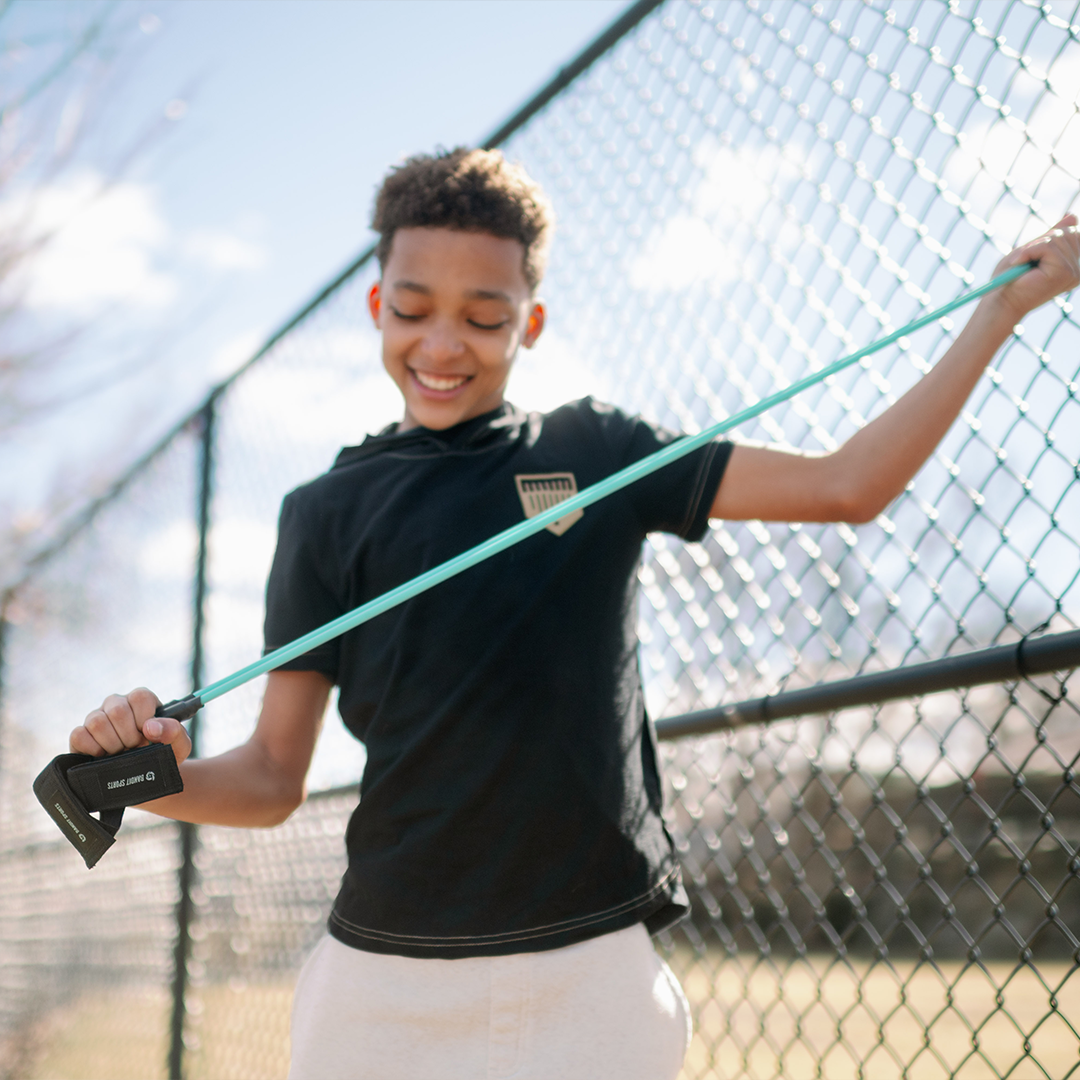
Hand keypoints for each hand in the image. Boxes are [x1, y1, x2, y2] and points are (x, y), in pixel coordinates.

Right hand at [70, 687, 192, 764]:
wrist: (146, 780)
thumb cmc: (164, 755)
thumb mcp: (179, 745)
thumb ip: (174, 731)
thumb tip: (151, 727)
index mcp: (142, 701)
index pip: (140, 697)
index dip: (145, 720)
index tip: (149, 737)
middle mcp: (118, 704)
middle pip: (117, 710)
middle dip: (129, 736)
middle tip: (135, 748)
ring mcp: (97, 718)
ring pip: (97, 722)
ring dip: (113, 744)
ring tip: (121, 753)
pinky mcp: (81, 735)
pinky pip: (79, 735)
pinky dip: (93, 749)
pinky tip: (104, 756)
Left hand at [985, 214, 1079, 323]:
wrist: (1000, 301)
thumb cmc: (1012, 277)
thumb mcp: (1034, 249)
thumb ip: (1054, 236)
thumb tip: (1073, 216)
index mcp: (1075, 264)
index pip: (1074, 232)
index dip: (1051, 236)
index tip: (1032, 251)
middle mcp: (1079, 269)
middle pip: (1067, 232)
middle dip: (1040, 241)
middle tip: (1023, 260)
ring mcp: (1075, 272)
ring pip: (1056, 238)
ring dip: (1031, 248)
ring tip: (1021, 264)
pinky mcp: (1064, 273)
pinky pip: (1048, 246)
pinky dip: (1028, 251)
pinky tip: (1018, 264)